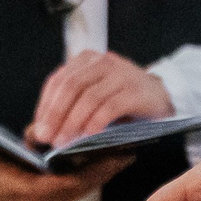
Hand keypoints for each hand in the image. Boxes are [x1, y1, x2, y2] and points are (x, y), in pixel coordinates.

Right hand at [0, 130, 130, 200]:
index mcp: (22, 190)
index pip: (59, 185)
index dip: (85, 173)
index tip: (106, 157)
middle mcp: (40, 199)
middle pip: (80, 188)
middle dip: (105, 171)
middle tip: (128, 151)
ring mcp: (50, 200)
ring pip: (84, 188)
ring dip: (106, 172)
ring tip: (128, 150)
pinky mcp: (56, 195)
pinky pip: (82, 185)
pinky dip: (99, 172)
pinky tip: (114, 156)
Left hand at [29, 51, 171, 147]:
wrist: (161, 96)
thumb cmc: (121, 99)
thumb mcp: (94, 94)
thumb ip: (71, 104)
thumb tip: (43, 129)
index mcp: (87, 60)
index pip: (58, 80)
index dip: (45, 106)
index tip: (39, 128)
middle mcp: (103, 62)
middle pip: (71, 87)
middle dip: (56, 114)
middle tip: (47, 138)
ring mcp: (121, 74)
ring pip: (89, 97)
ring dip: (73, 122)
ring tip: (64, 141)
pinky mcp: (136, 91)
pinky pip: (110, 107)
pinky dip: (96, 122)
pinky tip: (88, 135)